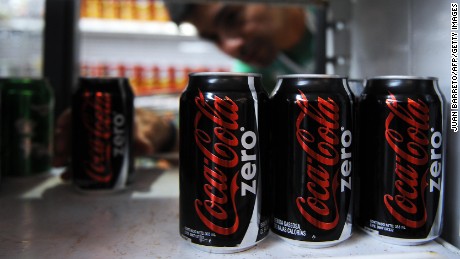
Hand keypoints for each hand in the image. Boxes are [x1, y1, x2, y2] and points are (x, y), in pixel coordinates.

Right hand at [53, 108, 177, 179]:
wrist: (135, 139)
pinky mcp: (85, 154)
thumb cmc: (133, 131)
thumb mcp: (137, 134)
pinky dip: (70, 168)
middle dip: (61, 145)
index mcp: (95, 115)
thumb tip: (148, 149)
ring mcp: (84, 141)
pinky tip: (67, 177)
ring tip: (62, 172)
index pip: (75, 112)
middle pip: (68, 132)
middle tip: (59, 159)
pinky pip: (74, 160)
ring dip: (62, 159)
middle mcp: (86, 127)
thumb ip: (141, 141)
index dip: (66, 120)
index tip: (61, 128)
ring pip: (68, 148)